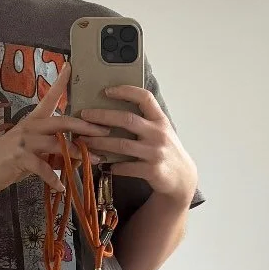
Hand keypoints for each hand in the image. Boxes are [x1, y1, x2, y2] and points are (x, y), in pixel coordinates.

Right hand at [0, 62, 110, 197]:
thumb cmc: (7, 161)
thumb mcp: (33, 155)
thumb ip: (53, 154)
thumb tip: (77, 158)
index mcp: (33, 121)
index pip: (49, 98)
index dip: (60, 82)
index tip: (70, 65)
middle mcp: (29, 126)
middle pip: (62, 121)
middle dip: (85, 126)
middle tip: (104, 131)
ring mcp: (24, 140)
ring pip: (57, 143)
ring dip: (77, 154)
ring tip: (92, 162)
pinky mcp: (19, 157)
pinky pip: (43, 167)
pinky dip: (54, 178)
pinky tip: (61, 186)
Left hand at [80, 84, 198, 201]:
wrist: (183, 178)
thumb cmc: (167, 151)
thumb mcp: (162, 132)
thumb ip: (146, 121)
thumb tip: (116, 111)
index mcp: (160, 121)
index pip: (145, 98)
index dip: (126, 91)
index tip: (107, 90)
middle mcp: (159, 134)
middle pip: (127, 119)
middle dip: (102, 116)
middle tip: (84, 115)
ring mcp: (155, 152)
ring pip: (121, 145)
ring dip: (100, 142)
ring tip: (85, 140)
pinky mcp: (152, 171)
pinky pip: (126, 167)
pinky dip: (113, 166)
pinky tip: (103, 163)